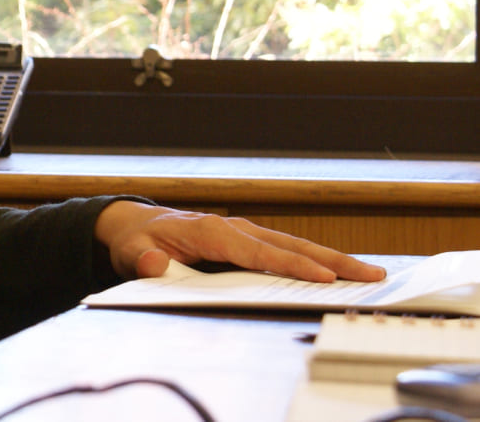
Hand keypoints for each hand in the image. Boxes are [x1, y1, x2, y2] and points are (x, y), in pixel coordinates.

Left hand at [94, 200, 387, 282]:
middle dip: (331, 259)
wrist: (136, 224)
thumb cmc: (138, 239)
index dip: (291, 265)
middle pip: (289, 245)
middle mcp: (233, 228)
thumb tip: (156, 263)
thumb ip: (143, 261)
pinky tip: (339, 272)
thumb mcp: (132, 252)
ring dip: (331, 258)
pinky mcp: (248, 241)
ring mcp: (244, 232)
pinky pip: (286, 251)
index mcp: (209, 231)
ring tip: (370, 273)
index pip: (258, 251)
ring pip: (294, 246)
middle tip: (370, 274)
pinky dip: (315, 259)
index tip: (323, 277)